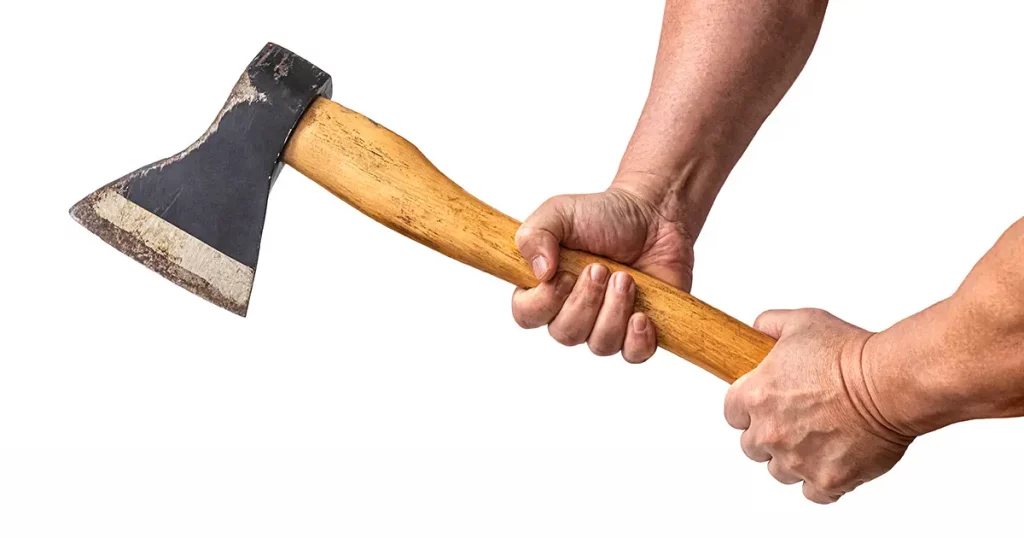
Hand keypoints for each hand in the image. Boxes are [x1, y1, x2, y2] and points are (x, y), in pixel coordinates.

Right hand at [512, 176, 693, 362]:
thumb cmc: (604, 214)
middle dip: (585, 301)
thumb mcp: (559, 212)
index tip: (563, 275)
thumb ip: (535, 235)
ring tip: (626, 278)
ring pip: (600, 345)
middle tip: (601, 268)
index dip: (543, 302)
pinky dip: (637, 338)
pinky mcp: (639, 331)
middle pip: (565, 334)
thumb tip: (539, 271)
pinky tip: (642, 314)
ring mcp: (606, 324)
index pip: (527, 315)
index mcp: (545, 287)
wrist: (653, 214)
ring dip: (614, 310)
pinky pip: (634, 354)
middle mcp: (572, 311)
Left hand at [724, 308, 914, 503]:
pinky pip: (813, 493)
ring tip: (814, 442)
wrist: (890, 382)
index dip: (747, 409)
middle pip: (751, 447)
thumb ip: (770, 324)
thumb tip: (758, 329)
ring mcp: (798, 461)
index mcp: (756, 397)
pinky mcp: (828, 480)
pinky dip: (821, 482)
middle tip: (792, 422)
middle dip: (767, 435)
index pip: (732, 414)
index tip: (762, 406)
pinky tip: (831, 463)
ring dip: (791, 460)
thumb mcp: (802, 322)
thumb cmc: (850, 353)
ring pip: (778, 472)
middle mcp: (770, 433)